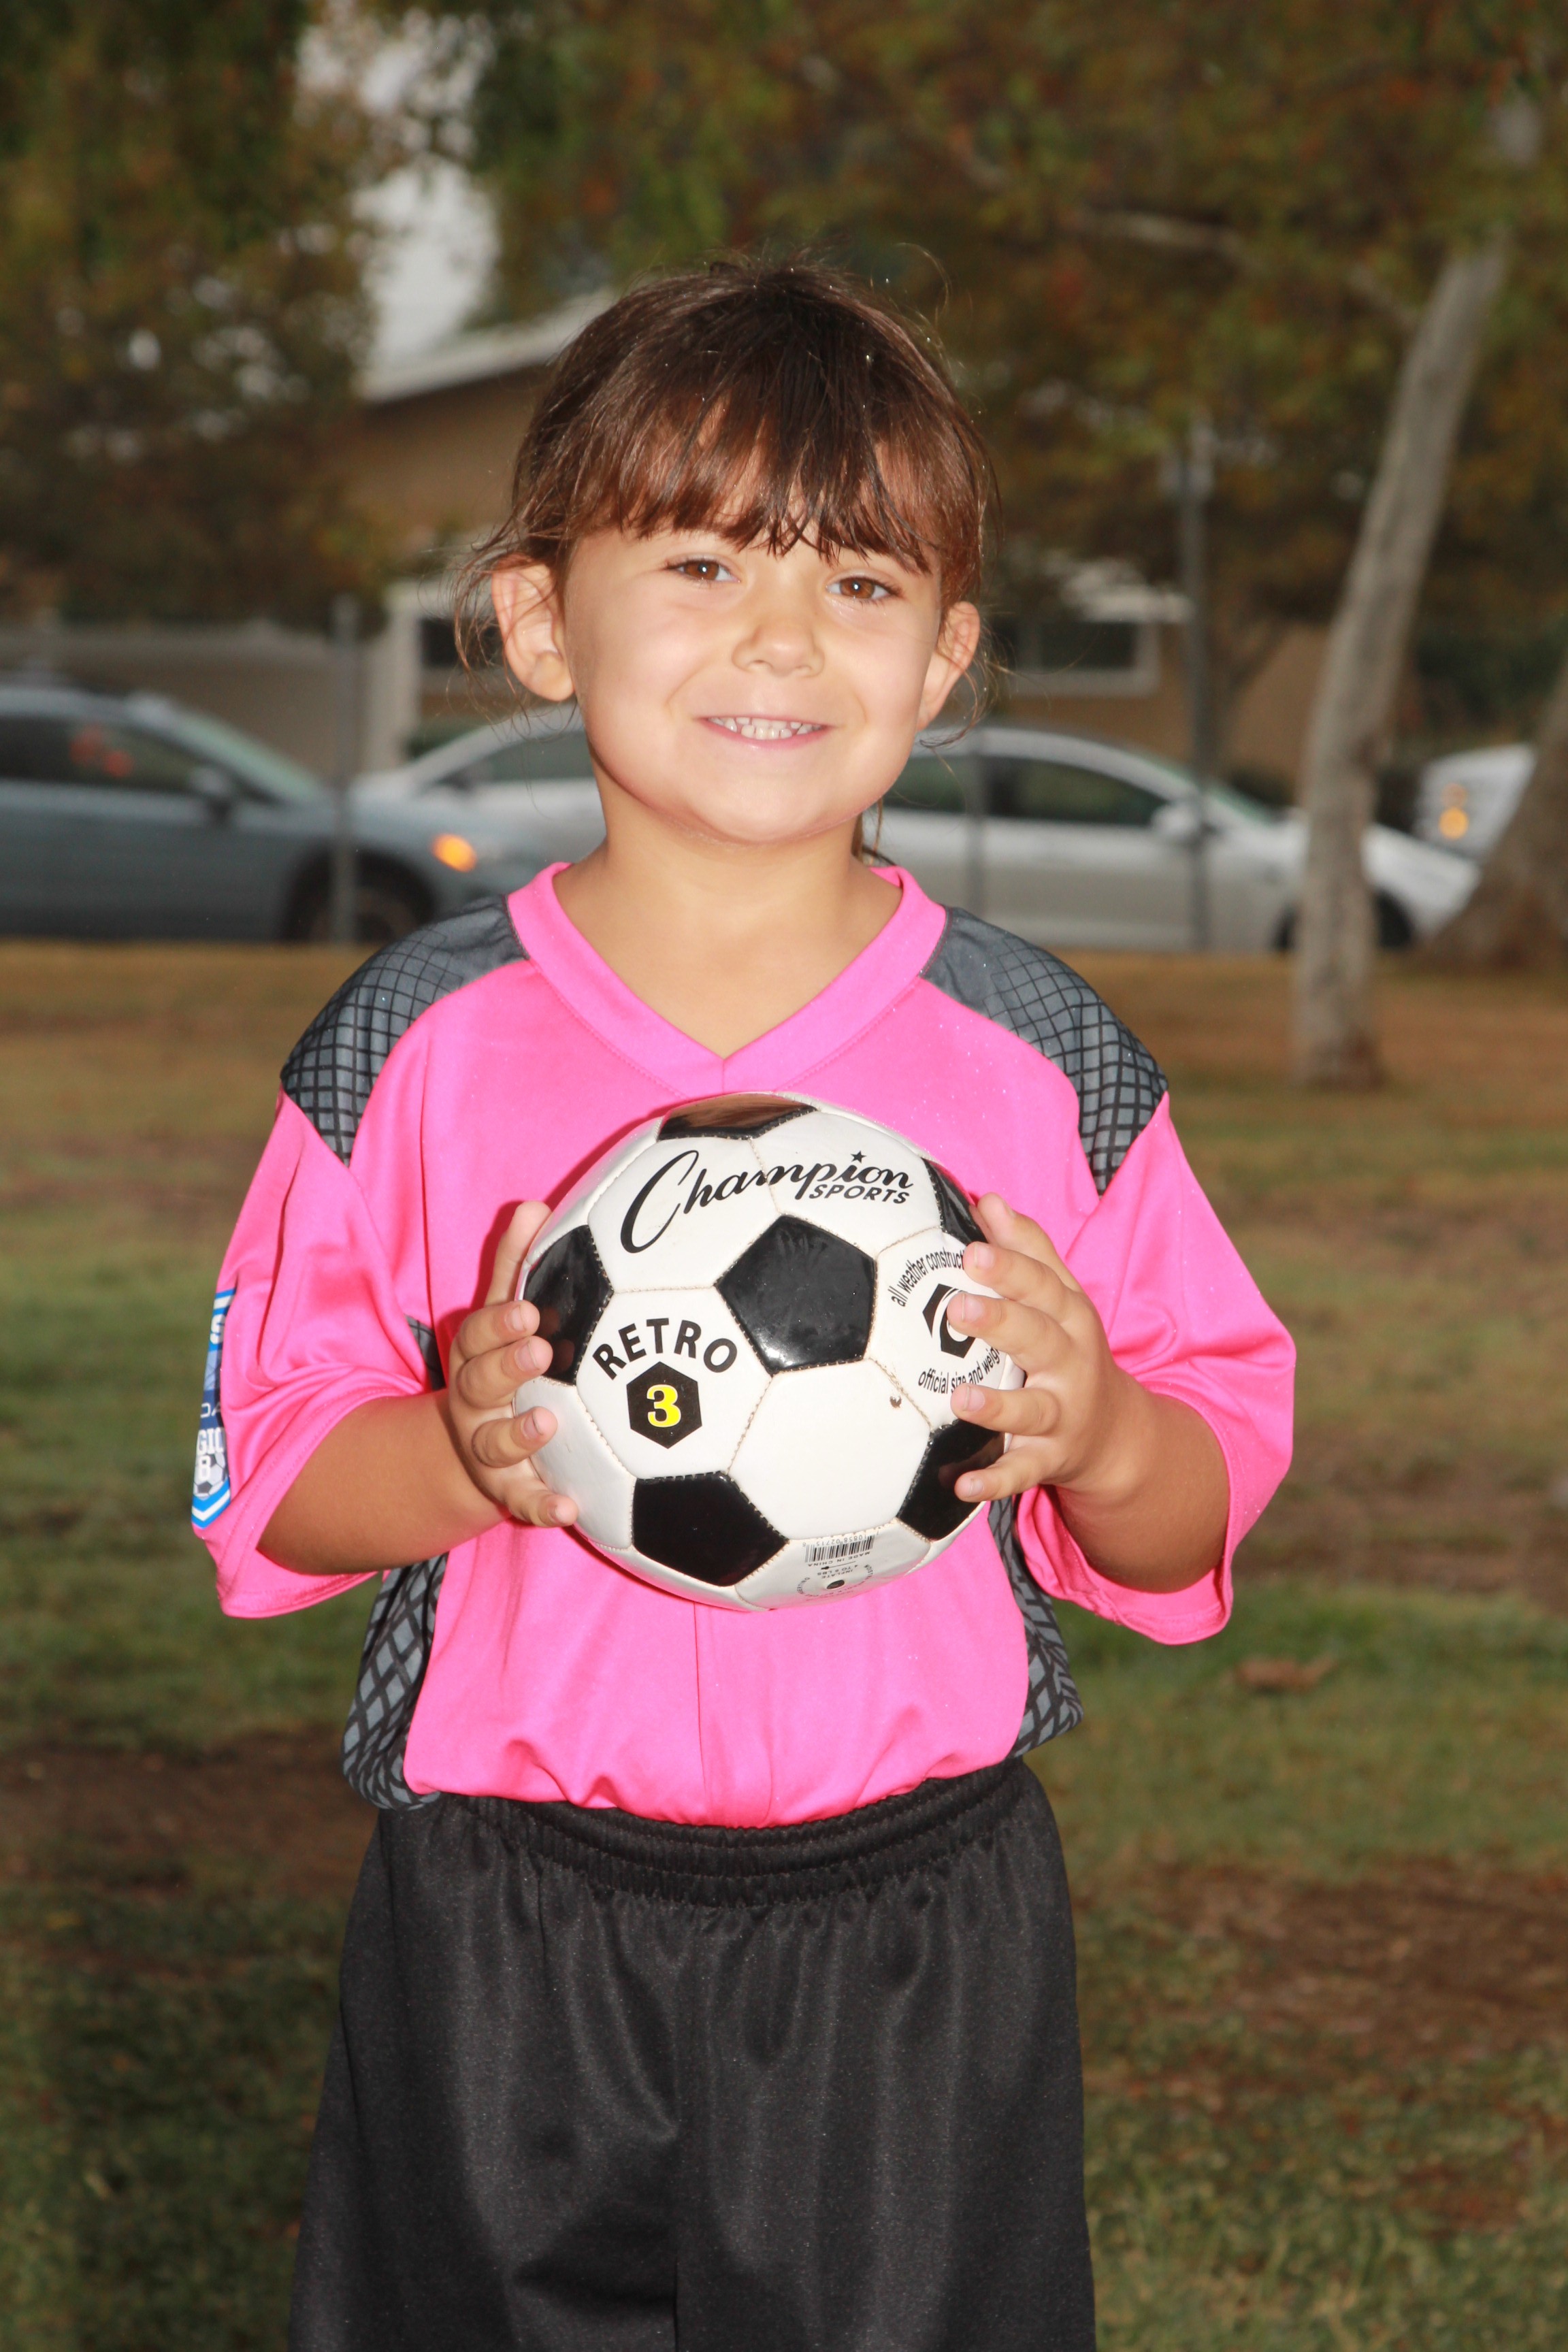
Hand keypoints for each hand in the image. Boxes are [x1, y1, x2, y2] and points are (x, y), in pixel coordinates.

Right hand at [447, 1202, 579, 1527]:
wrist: (472, 1449)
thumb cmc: (504, 1365)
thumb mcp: (503, 1317)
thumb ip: (516, 1266)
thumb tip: (532, 1204)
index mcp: (475, 1356)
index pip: (478, 1334)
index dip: (499, 1323)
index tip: (529, 1309)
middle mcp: (473, 1402)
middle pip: (478, 1383)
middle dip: (506, 1366)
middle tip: (540, 1350)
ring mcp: (486, 1448)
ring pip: (493, 1444)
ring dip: (518, 1435)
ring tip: (548, 1425)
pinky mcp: (507, 1489)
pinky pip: (522, 1501)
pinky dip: (542, 1505)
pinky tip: (569, 1509)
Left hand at [942, 1195, 1227, 1590]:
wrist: (1117, 1433)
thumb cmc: (1068, 1348)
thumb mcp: (1061, 1298)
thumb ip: (1027, 1250)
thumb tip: (988, 1198)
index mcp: (1068, 1316)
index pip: (1042, 1284)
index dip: (1010, 1266)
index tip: (973, 1246)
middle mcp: (1070, 1362)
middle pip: (1039, 1338)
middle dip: (1001, 1322)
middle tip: (958, 1307)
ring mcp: (1062, 1413)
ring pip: (1032, 1408)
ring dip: (997, 1405)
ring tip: (960, 1397)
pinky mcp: (1050, 1458)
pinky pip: (1022, 1472)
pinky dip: (994, 1480)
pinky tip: (961, 1485)